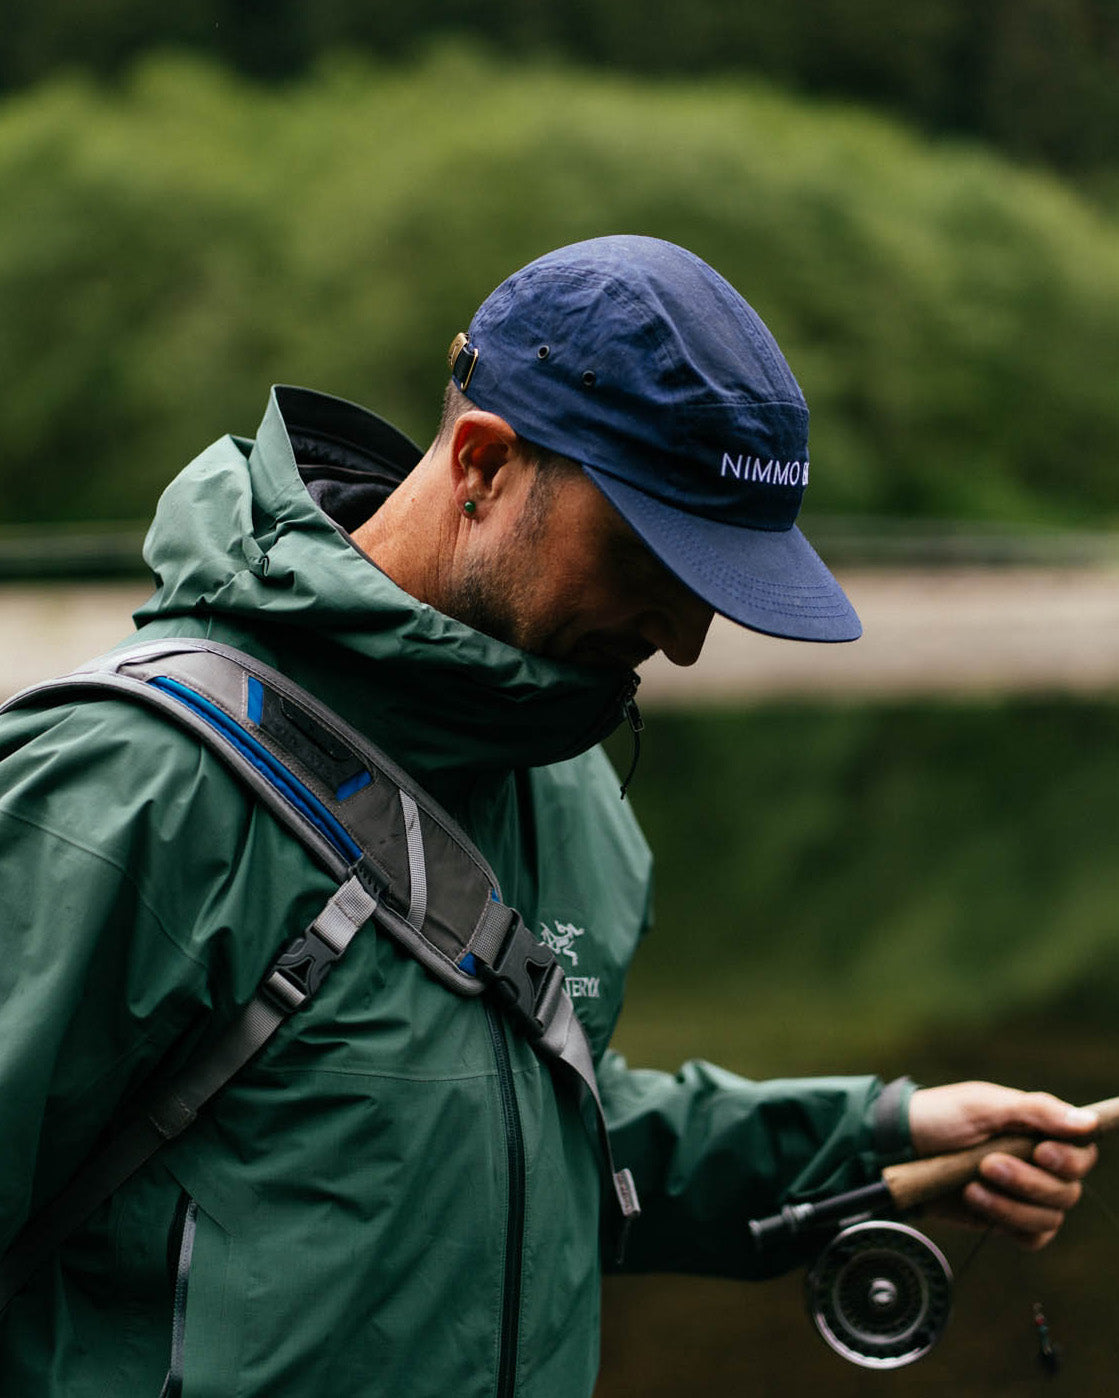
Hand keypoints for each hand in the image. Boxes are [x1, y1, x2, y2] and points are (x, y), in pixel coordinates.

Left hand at [908, 1081, 1098, 1249]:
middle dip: (1028, 1182)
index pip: (1082, 1151)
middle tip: (987, 1165)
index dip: (1069, 1159)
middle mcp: (1038, 1164)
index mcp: (1037, 1130)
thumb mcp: (982, 1105)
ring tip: (971, 1186)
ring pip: (1050, 1216)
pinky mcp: (1006, 1219)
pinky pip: (1033, 1237)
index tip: (1041, 1154)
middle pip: (1068, 1190)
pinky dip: (1009, 1224)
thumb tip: (1088, 1122)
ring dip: (1011, 1205)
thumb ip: (1036, 1111)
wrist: (898, 1148)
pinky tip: (978, 1205)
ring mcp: (1022, 1194)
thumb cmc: (939, 1117)